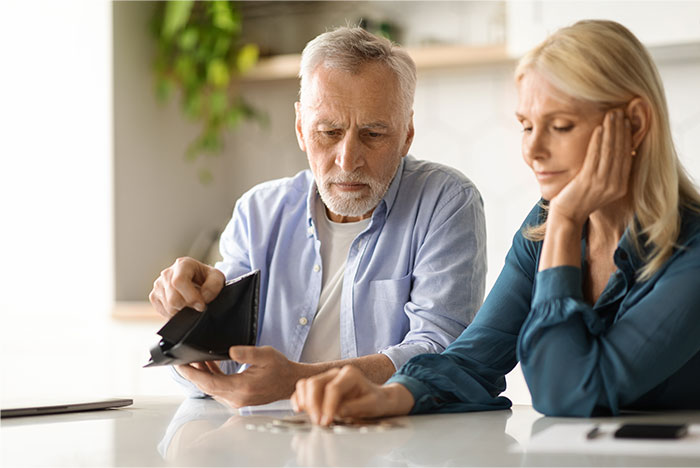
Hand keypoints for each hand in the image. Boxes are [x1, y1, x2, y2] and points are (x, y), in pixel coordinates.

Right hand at [149, 256, 224, 317]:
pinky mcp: (154, 296)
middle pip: (173, 298)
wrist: (198, 281)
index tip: (201, 305)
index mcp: (183, 264)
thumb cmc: (207, 278)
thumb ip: (214, 286)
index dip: (191, 297)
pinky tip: (182, 307)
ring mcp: (158, 285)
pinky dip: (175, 313)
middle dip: (188, 307)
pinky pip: (163, 311)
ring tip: (191, 305)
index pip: (179, 282)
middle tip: (198, 306)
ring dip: (183, 311)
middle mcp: (167, 273)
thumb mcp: (217, 278)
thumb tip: (203, 297)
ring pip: (169, 307)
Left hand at [176, 346, 303, 406]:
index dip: (192, 374)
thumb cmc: (280, 368)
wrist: (291, 382)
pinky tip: (210, 365)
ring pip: (212, 388)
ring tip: (195, 359)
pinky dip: (212, 378)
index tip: (180, 365)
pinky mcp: (238, 399)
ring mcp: (237, 400)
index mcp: (241, 387)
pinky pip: (219, 389)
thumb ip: (246, 353)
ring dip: (202, 375)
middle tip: (182, 360)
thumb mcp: (265, 354)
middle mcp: (236, 398)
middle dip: (193, 373)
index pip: (209, 382)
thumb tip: (229, 351)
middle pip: (206, 386)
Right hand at [291, 365, 413, 425]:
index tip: (326, 421)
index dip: (327, 406)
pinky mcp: (319, 387)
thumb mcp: (372, 405)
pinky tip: (299, 409)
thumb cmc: (375, 401)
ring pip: (306, 384)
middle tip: (318, 422)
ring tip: (312, 418)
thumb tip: (337, 411)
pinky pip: (302, 389)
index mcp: (350, 374)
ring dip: (305, 402)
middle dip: (313, 404)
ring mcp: (326, 378)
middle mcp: (336, 373)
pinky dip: (298, 398)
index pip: (333, 388)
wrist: (376, 400)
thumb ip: (355, 407)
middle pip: (315, 383)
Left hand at [549, 108, 632, 226]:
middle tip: (620, 111)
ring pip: (609, 152)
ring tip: (611, 114)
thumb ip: (609, 171)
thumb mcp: (600, 185)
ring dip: (611, 131)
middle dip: (621, 129)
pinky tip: (598, 128)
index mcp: (620, 186)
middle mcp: (614, 185)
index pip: (628, 156)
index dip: (628, 137)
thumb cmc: (580, 198)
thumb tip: (615, 151)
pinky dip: (597, 141)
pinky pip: (594, 157)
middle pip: (621, 151)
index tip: (627, 121)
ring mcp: (602, 184)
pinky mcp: (588, 181)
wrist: (567, 215)